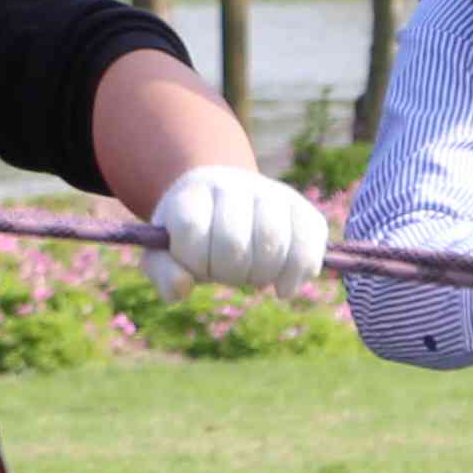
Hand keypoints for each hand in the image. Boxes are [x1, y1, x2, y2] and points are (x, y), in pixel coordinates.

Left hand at [149, 165, 332, 294]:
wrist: (228, 210)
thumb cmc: (195, 239)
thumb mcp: (167, 252)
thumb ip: (164, 271)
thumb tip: (183, 287)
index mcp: (193, 192)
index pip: (192, 230)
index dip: (193, 261)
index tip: (196, 264)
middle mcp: (234, 184)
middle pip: (233, 242)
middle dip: (227, 273)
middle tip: (227, 274)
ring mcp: (273, 194)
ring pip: (272, 242)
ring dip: (261, 276)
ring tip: (253, 277)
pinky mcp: (304, 211)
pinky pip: (308, 246)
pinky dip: (297, 275)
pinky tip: (283, 288)